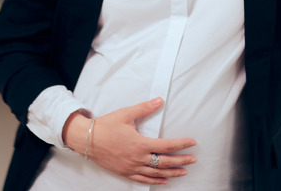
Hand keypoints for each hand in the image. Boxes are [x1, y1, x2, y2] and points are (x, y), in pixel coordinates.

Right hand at [62, 98, 196, 184]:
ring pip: (156, 173)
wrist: (86, 139)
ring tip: (184, 171)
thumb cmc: (106, 125)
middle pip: (165, 162)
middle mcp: (138, 158)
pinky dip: (155, 181)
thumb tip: (159, 100)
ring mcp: (131, 167)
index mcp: (140, 144)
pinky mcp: (124, 172)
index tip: (192, 142)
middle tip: (193, 159)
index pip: (167, 146)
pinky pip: (143, 179)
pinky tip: (164, 181)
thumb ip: (145, 108)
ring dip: (172, 173)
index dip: (182, 144)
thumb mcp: (126, 114)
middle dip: (182, 161)